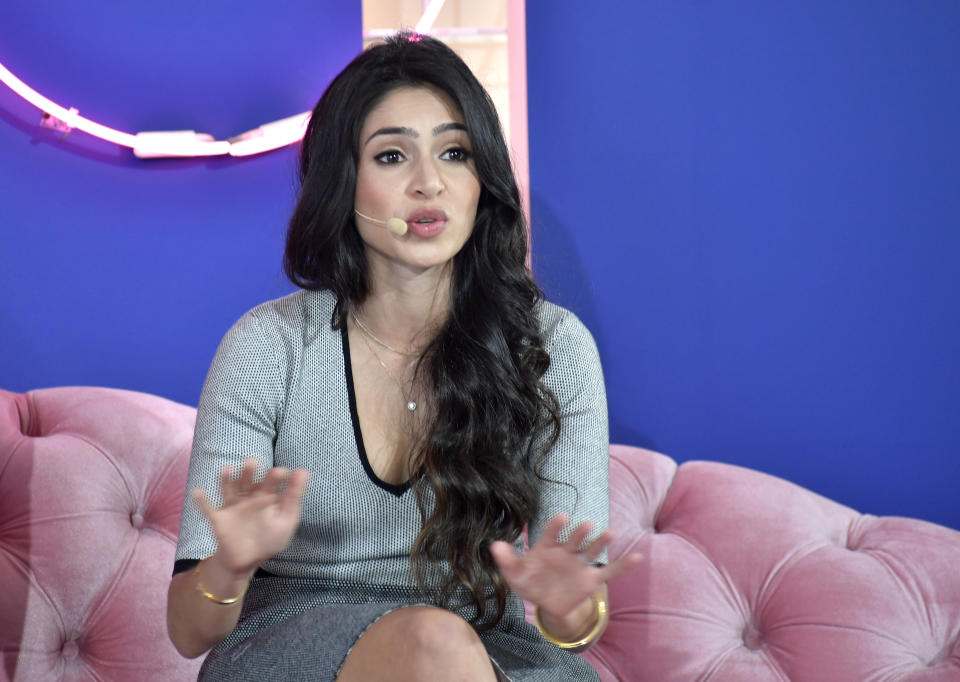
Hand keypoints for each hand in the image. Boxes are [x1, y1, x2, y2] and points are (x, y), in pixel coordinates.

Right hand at [192, 458, 309, 575]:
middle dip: (249, 472)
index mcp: (266, 496)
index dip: (275, 476)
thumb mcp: (286, 520)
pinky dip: (202, 501)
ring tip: (227, 469)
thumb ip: (294, 497)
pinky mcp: (219, 519)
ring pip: (229, 490)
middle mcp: (248, 497)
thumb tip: (304, 471)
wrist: (246, 561)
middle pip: (248, 481)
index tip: (282, 471)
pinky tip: (197, 492)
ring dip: (227, 479)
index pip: (271, 482)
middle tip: (252, 462)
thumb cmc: (269, 539)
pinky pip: (208, 509)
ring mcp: (232, 507)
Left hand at [489, 514, 641, 620]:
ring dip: (601, 542)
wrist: (548, 603)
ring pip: (592, 550)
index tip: (562, 517)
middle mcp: (566, 551)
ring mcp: (580, 564)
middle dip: (580, 533)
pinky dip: (624, 565)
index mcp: (547, 547)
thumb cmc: (531, 582)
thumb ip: (507, 560)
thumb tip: (495, 545)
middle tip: (586, 525)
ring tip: (611, 533)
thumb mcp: (516, 575)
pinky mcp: (592, 578)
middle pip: (574, 540)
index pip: (551, 534)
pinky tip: (638, 558)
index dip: (556, 526)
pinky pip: (609, 571)